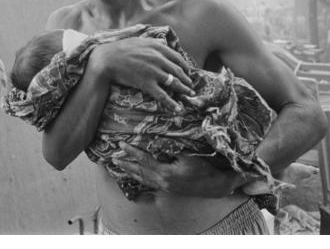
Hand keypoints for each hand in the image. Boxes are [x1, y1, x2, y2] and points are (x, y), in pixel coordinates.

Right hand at [90, 38, 193, 112]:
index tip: (187, 71)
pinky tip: (179, 109)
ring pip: (174, 83)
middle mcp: (158, 59)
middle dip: (187, 79)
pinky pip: (163, 96)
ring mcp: (153, 72)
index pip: (177, 57)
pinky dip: (172, 104)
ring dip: (184, 90)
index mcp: (158, 47)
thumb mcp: (139, 40)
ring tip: (190, 94)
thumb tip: (164, 42)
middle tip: (191, 85)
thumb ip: (153, 42)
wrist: (106, 60)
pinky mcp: (147, 84)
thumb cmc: (120, 49)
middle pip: (178, 71)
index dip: (184, 66)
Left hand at [112, 142, 243, 196]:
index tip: (121, 144)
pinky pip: (150, 183)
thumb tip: (156, 139)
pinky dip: (140, 178)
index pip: (144, 159)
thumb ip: (171, 147)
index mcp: (167, 173)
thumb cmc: (205, 167)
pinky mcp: (169, 189)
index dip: (132, 151)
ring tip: (119, 166)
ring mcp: (165, 187)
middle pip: (139, 172)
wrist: (216, 185)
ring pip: (143, 179)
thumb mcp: (189, 154)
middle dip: (126, 164)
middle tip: (112, 158)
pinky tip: (136, 175)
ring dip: (130, 172)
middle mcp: (163, 182)